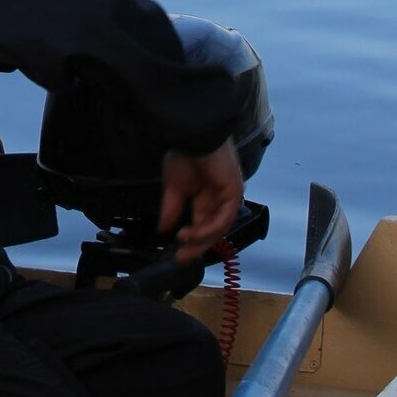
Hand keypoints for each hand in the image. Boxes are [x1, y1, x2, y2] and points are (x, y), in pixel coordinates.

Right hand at [158, 140, 243, 264]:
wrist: (193, 137)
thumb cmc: (183, 156)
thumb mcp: (174, 188)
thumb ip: (171, 209)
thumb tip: (162, 229)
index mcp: (207, 197)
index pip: (201, 225)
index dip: (190, 241)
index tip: (176, 255)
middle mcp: (220, 200)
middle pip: (211, 230)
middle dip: (197, 246)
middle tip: (181, 258)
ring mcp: (229, 197)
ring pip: (218, 227)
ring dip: (200, 238)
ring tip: (183, 241)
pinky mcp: (234, 193)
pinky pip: (223, 218)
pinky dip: (209, 228)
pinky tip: (193, 232)